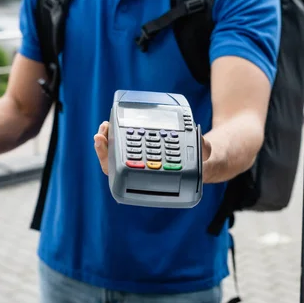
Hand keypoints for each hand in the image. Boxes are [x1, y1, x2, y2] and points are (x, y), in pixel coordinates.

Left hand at [93, 121, 211, 174]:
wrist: (198, 160)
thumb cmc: (196, 161)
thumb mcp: (202, 155)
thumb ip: (202, 150)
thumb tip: (199, 143)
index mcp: (148, 177)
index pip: (122, 175)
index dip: (110, 163)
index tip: (105, 150)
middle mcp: (138, 170)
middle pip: (112, 164)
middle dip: (104, 150)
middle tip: (100, 135)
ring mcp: (136, 159)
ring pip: (114, 155)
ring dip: (106, 140)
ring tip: (104, 126)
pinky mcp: (137, 148)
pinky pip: (120, 145)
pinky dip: (113, 135)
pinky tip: (110, 125)